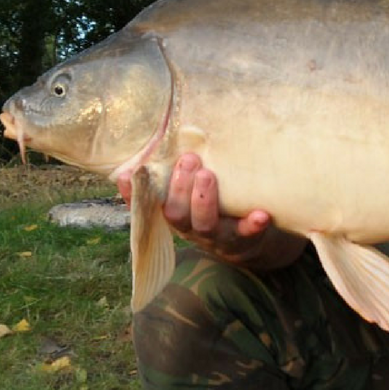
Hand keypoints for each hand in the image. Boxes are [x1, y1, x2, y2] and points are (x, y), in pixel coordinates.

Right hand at [117, 153, 305, 267]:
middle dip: (179, 188)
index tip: (127, 174)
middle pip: (177, 214)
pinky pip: (247, 234)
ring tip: (207, 175)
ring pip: (205, 225)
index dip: (133, 195)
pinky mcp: (244, 240)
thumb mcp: (190, 193)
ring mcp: (217, 236)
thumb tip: (144, 148)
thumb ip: (172, 174)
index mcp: (175, 214)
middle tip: (188, 160)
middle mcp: (191, 228)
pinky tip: (261, 214)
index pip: (146, 207)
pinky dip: (253, 225)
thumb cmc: (213, 206)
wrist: (247, 241)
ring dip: (204, 201)